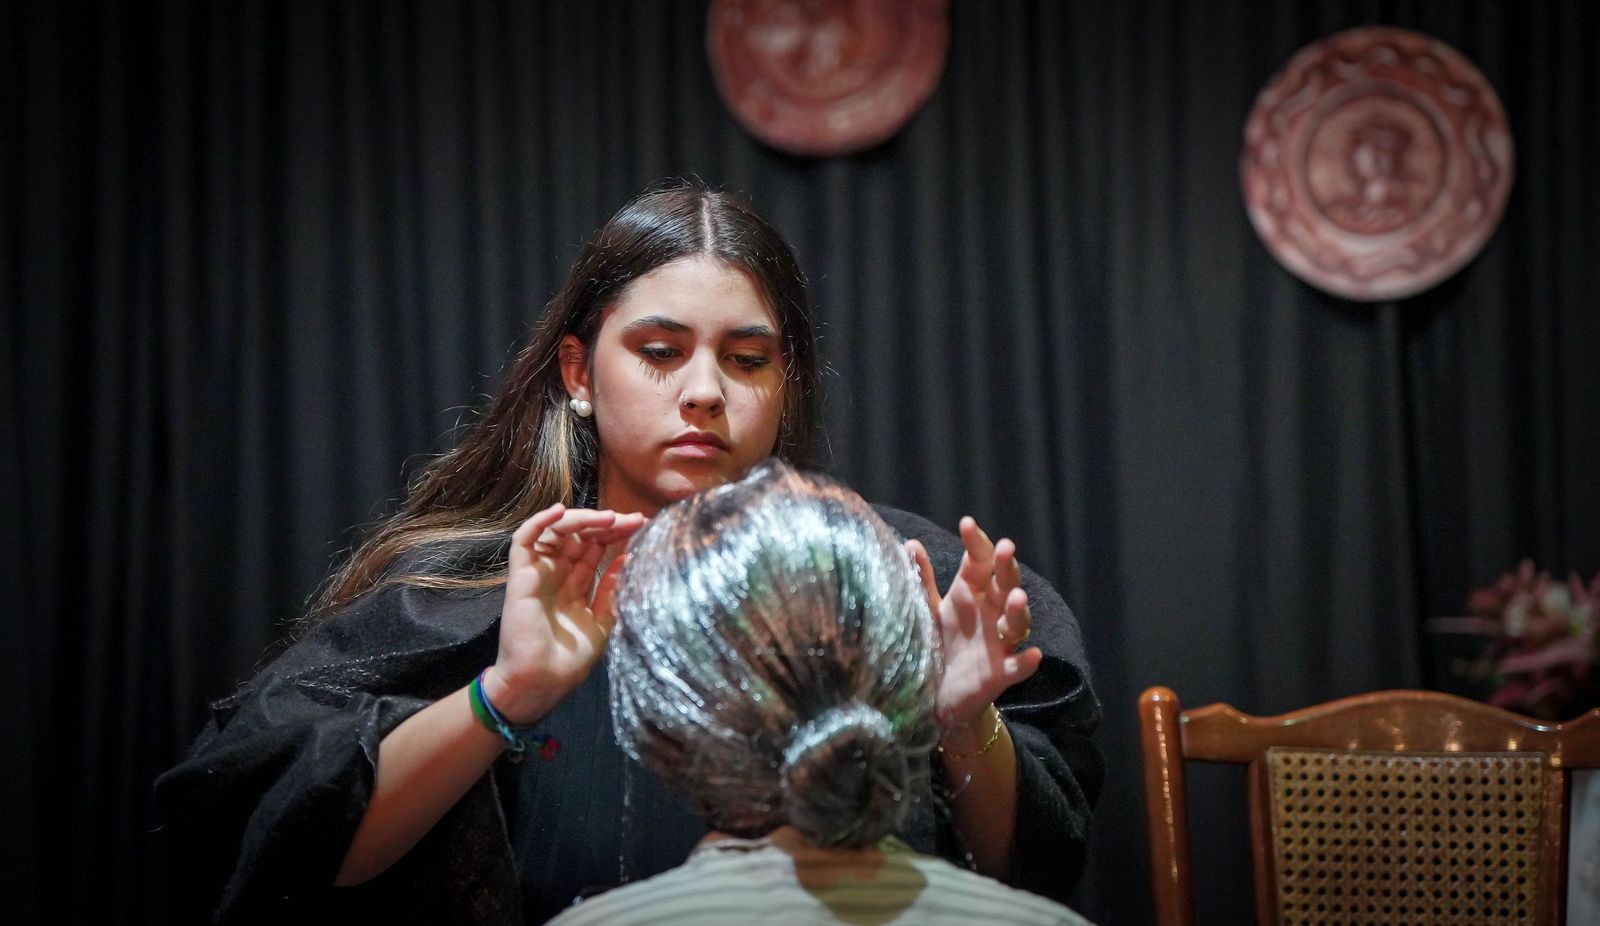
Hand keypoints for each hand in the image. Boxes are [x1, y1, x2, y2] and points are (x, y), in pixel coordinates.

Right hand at [483, 504, 644, 723]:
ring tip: (608, 518)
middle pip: (580, 536)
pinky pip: (524, 540)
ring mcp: (539, 572)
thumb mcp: (602, 623)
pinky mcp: (521, 575)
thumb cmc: (569, 661)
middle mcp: (558, 574)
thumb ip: (612, 591)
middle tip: (632, 519)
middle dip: (606, 524)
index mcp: (577, 585)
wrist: (540, 683)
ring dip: (581, 519)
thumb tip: (629, 558)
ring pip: (556, 531)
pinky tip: (561, 512)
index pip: (596, 548)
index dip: (616, 534)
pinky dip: (539, 521)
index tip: (642, 525)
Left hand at [909, 517, 1042, 732]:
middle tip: (1005, 548)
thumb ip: (922, 579)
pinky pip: (1018, 667)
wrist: (938, 696)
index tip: (967, 524)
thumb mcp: (928, 610)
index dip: (977, 543)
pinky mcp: (1002, 673)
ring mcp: (999, 643)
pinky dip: (1027, 661)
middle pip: (1004, 584)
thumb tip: (911, 542)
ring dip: (1018, 610)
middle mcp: (990, 614)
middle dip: (1007, 567)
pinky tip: (1033, 655)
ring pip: (1017, 622)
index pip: (979, 562)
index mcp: (971, 594)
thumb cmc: (938, 646)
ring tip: (1016, 597)